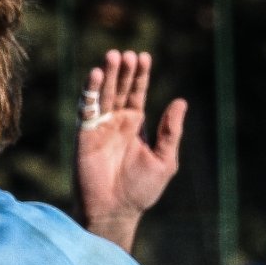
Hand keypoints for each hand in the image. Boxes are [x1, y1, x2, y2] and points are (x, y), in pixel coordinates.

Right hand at [75, 50, 185, 247]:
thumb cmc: (141, 190)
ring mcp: (99, 127)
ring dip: (106, 75)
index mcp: (135, 125)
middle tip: (126, 54)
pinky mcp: (85, 134)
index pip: (137, 92)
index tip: (143, 57)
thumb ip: (171, 131)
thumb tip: (181, 101)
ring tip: (112, 57)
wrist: (116, 210)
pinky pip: (87, 108)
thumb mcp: (165, 159)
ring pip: (103, 94)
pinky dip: (90, 92)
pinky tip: (95, 76)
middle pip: (119, 88)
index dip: (140, 75)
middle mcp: (116, 122)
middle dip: (123, 71)